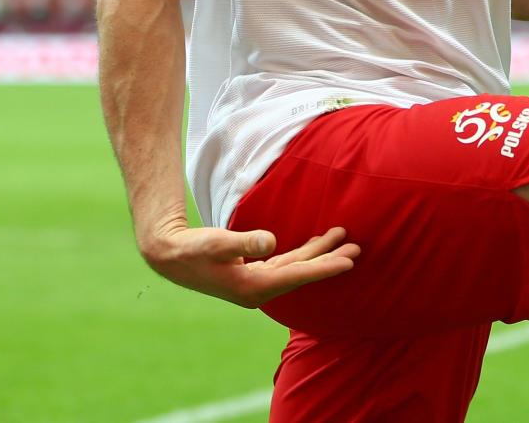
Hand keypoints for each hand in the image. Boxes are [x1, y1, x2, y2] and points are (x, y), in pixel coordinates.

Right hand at [140, 220, 359, 307]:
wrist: (170, 255)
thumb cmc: (193, 248)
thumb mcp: (218, 242)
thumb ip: (245, 241)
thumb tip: (272, 241)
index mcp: (253, 288)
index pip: (297, 275)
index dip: (324, 267)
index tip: (348, 261)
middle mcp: (258, 290)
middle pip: (302, 273)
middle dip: (329, 260)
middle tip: (357, 248)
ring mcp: (256, 283)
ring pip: (296, 267)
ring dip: (318, 253)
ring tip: (342, 238)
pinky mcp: (252, 273)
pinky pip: (286, 264)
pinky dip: (302, 254)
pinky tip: (314, 244)